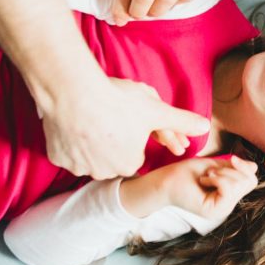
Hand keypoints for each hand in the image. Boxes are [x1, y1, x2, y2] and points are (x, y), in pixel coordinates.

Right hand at [41, 75, 210, 178]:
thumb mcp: (155, 109)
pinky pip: (68, 152)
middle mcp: (105, 171)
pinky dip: (71, 140)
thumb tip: (205, 127)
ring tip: (92, 119)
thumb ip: (180, 121)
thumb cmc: (118, 101)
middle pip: (112, 155)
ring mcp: (79, 166)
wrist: (74, 93)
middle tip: (109, 116)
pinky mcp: (59, 158)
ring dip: (92, 142)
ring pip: (89, 155)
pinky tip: (74, 125)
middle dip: (113, 139)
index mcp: (130, 163)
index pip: (134, 150)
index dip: (132, 132)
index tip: (126, 117)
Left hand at [161, 154, 258, 221]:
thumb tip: (254, 167)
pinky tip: (204, 180)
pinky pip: (228, 189)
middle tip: (211, 171)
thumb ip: (234, 168)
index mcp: (228, 195)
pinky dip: (218, 178)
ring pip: (240, 185)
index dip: (245, 166)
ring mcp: (221, 210)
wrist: (165, 181)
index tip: (231, 158)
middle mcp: (227, 205)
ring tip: (206, 176)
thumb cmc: (186, 173)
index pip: (251, 179)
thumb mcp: (217, 166)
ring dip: (222, 173)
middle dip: (232, 169)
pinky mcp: (214, 211)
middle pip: (249, 182)